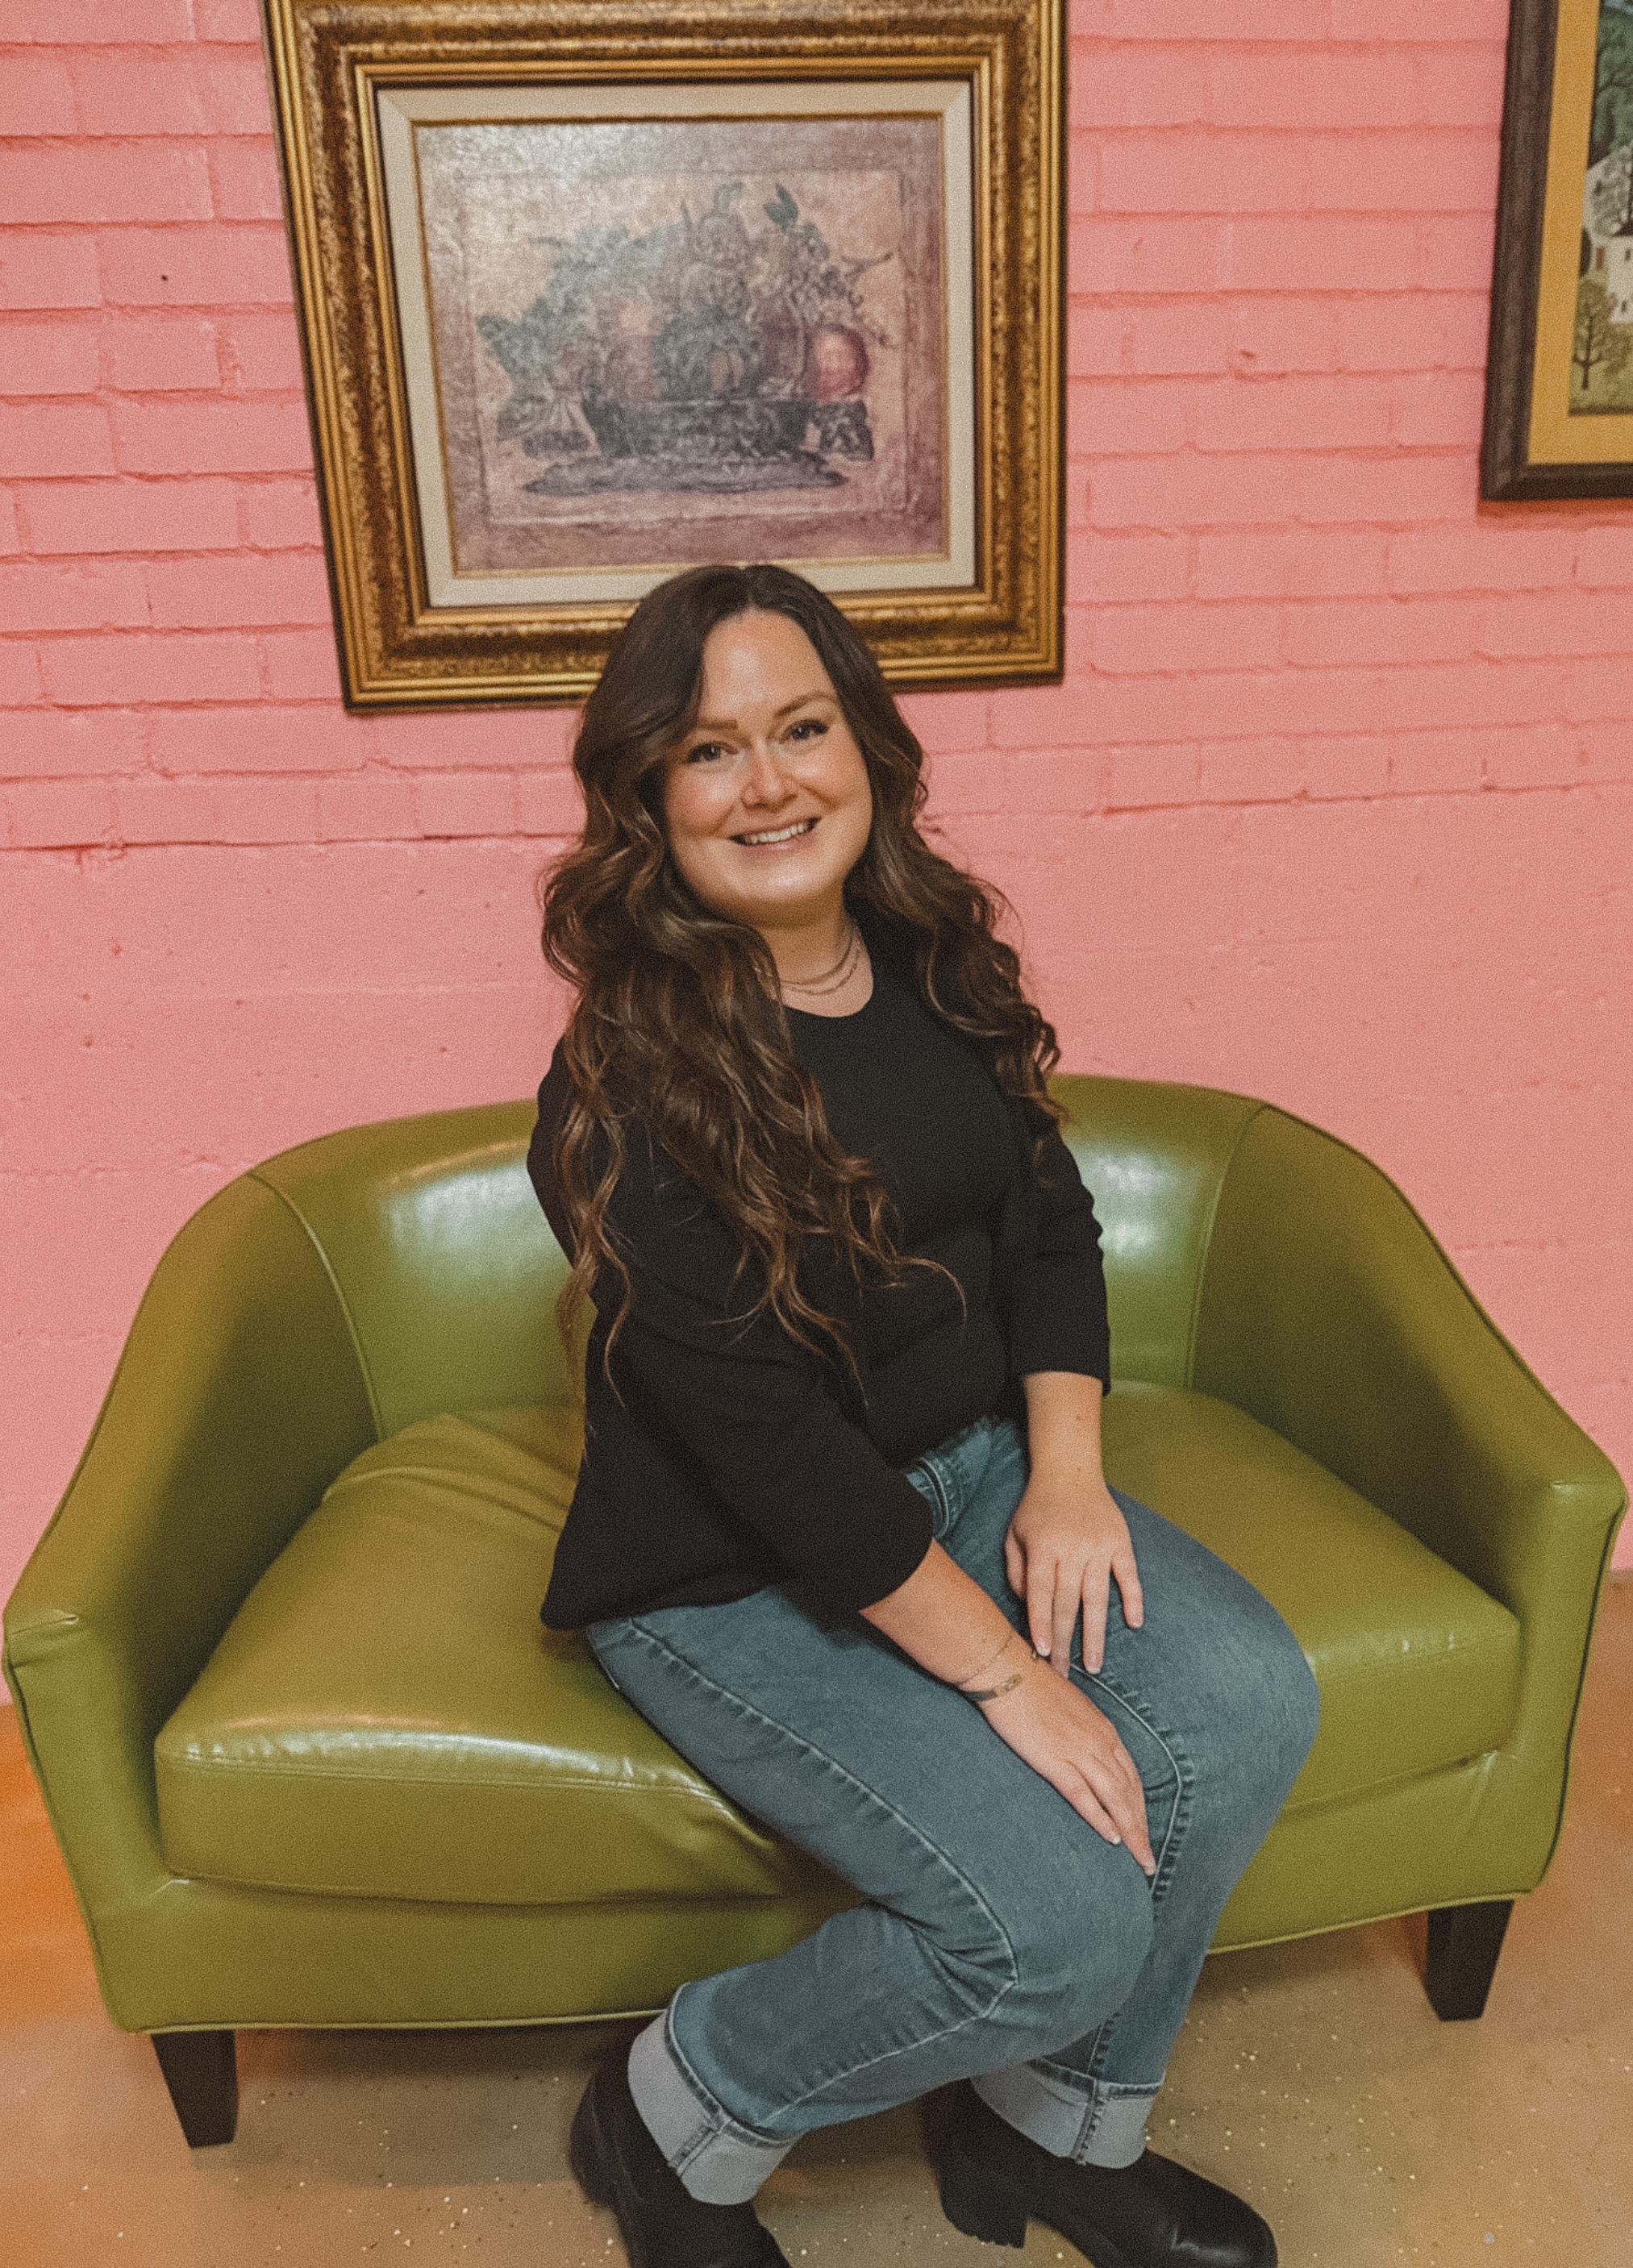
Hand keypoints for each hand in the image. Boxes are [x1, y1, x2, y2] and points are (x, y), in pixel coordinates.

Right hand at [978, 1646, 1154, 1871]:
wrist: (1008, 1670)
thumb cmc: (1033, 1686)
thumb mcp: (1069, 1707)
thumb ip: (1082, 1730)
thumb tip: (1084, 1747)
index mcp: (1103, 1730)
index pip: (1131, 1776)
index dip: (1140, 1807)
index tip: (1144, 1830)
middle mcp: (1099, 1742)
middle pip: (1129, 1792)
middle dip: (1142, 1828)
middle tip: (1148, 1860)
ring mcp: (1079, 1751)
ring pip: (1115, 1799)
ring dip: (1131, 1832)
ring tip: (1139, 1860)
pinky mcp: (1055, 1760)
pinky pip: (1083, 1795)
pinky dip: (1100, 1818)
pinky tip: (1111, 1838)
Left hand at [1004, 1472, 1143, 1676]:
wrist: (1070, 1471)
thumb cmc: (1037, 1508)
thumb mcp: (1014, 1534)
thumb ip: (1016, 1571)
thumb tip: (1027, 1608)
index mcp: (1044, 1547)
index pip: (1041, 1592)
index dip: (1041, 1623)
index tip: (1042, 1653)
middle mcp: (1072, 1549)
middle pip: (1068, 1603)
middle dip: (1065, 1642)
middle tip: (1064, 1674)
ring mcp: (1100, 1546)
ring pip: (1097, 1597)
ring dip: (1096, 1634)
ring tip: (1094, 1666)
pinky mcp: (1121, 1543)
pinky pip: (1129, 1575)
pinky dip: (1133, 1599)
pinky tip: (1133, 1624)